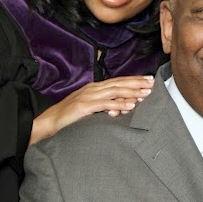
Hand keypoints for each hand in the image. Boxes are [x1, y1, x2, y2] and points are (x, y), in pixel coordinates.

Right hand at [29, 75, 154, 144]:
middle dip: (137, 83)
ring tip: (146, 93)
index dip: (134, 79)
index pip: (118, 81)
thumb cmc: (70, 117)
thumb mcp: (90, 107)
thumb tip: (123, 106)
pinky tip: (130, 105)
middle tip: (153, 83)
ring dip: (132, 92)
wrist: (49, 122)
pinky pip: (105, 104)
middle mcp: (93, 89)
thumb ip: (105, 104)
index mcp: (95, 87)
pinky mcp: (84, 106)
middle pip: (119, 83)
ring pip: (115, 91)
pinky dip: (119, 104)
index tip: (148, 79)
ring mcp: (88, 96)